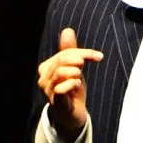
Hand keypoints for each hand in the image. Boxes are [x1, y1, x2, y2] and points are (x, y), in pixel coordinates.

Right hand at [37, 27, 102, 142]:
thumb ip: (70, 49)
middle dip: (80, 58)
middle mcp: (43, 78)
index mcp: (47, 67)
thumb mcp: (74, 67)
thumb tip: (67, 30)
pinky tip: (78, 85)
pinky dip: (72, 84)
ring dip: (76, 72)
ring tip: (80, 77)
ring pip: (61, 72)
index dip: (83, 52)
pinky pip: (61, 89)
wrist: (73, 113)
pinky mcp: (55, 102)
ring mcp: (48, 90)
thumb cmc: (72, 88)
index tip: (99, 56)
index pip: (65, 52)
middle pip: (63, 59)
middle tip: (89, 64)